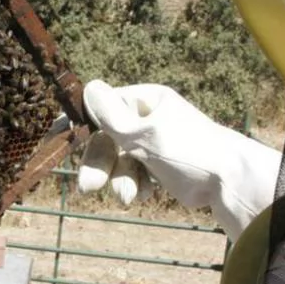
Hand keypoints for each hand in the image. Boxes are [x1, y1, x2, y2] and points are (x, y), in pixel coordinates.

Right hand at [76, 80, 281, 240]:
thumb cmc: (190, 151)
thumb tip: (87, 86)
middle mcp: (146, 118)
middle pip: (107, 141)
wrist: (230, 183)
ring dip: (120, 180)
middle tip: (88, 187)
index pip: (101, 107)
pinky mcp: (159, 167)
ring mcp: (152, 143)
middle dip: (100, 165)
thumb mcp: (145, 133)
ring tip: (129, 198)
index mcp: (143, 101)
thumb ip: (111, 116)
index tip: (54, 137)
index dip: (77, 123)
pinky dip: (137, 186)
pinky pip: (134, 175)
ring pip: (119, 162)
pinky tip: (147, 195)